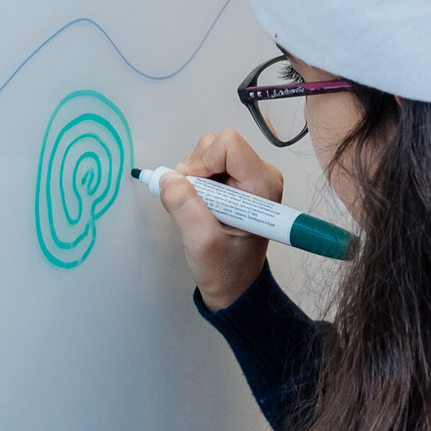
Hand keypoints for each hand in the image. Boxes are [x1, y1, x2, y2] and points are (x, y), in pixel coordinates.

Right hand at [151, 128, 282, 310]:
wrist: (234, 285)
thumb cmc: (225, 269)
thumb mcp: (201, 244)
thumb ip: (184, 208)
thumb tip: (167, 178)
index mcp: (263, 186)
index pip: (229, 145)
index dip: (203, 163)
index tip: (194, 190)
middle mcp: (260, 174)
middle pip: (216, 145)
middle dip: (196, 170)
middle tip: (194, 203)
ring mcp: (248, 176)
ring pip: (209, 152)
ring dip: (194, 177)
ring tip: (198, 208)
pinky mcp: (236, 180)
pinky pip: (207, 164)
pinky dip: (196, 181)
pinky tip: (200, 205)